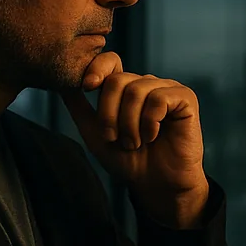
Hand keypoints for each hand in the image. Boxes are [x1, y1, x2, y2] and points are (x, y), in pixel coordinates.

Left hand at [62, 49, 209, 228]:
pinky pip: (159, 99)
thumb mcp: (95, 134)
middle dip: (110, 114)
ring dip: (130, 124)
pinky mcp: (185, 98)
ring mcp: (166, 89)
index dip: (96, 68)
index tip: (87, 87)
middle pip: (118, 80)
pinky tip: (153, 136)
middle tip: (116, 139)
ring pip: (136, 90)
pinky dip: (150, 122)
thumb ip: (79, 107)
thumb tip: (60, 83)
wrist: (156, 184)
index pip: (110, 61)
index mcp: (126, 88)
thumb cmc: (129, 161)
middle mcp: (146, 84)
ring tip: (135, 143)